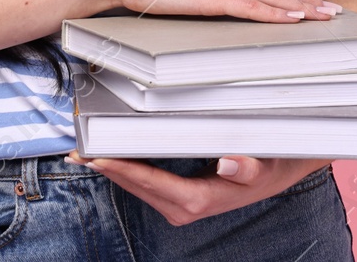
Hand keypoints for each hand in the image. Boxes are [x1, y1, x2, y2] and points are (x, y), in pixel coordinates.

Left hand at [63, 151, 329, 225]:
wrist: (279, 174)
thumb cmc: (269, 165)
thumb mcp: (265, 164)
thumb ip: (248, 166)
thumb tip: (229, 159)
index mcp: (199, 199)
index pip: (151, 182)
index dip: (122, 169)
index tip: (98, 156)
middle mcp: (184, 207)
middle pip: (136, 186)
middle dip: (106, 168)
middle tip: (77, 149)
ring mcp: (179, 205)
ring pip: (136, 186)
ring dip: (111, 169)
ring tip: (84, 150)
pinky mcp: (177, 198)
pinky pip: (144, 183)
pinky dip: (125, 169)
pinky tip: (111, 155)